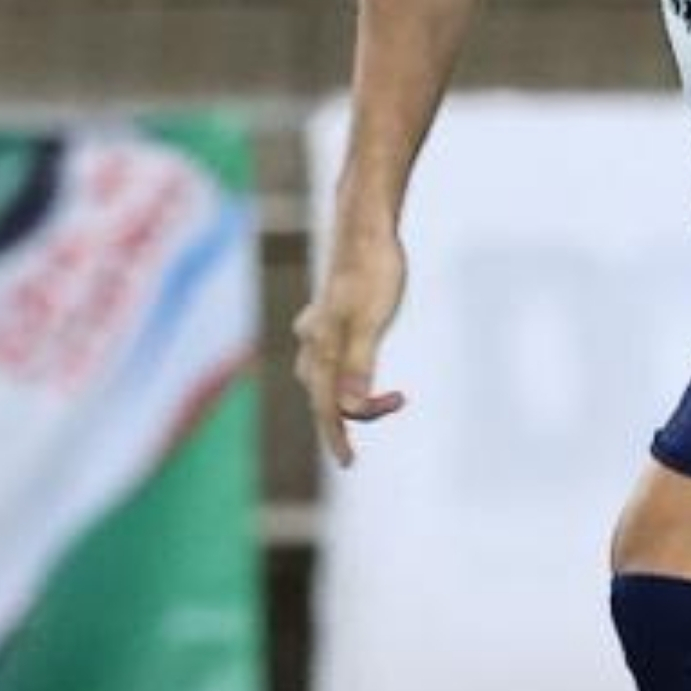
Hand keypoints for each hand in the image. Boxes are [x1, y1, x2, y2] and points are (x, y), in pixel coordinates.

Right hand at [297, 215, 408, 464]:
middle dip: (343, 419)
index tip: (348, 463)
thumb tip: (350, 407)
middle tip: (378, 424)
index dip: (335, 436)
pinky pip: (329, 358)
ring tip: (375, 405)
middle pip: (321, 394)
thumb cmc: (372, 271)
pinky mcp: (329, 316)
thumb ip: (359, 364)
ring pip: (320, 376)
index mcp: (320, 345)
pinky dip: (341, 375)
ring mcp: (318, 327)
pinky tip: (351, 371)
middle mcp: (312, 339)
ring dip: (341, 398)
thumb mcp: (371, 320)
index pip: (325, 405)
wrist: (365, 227)